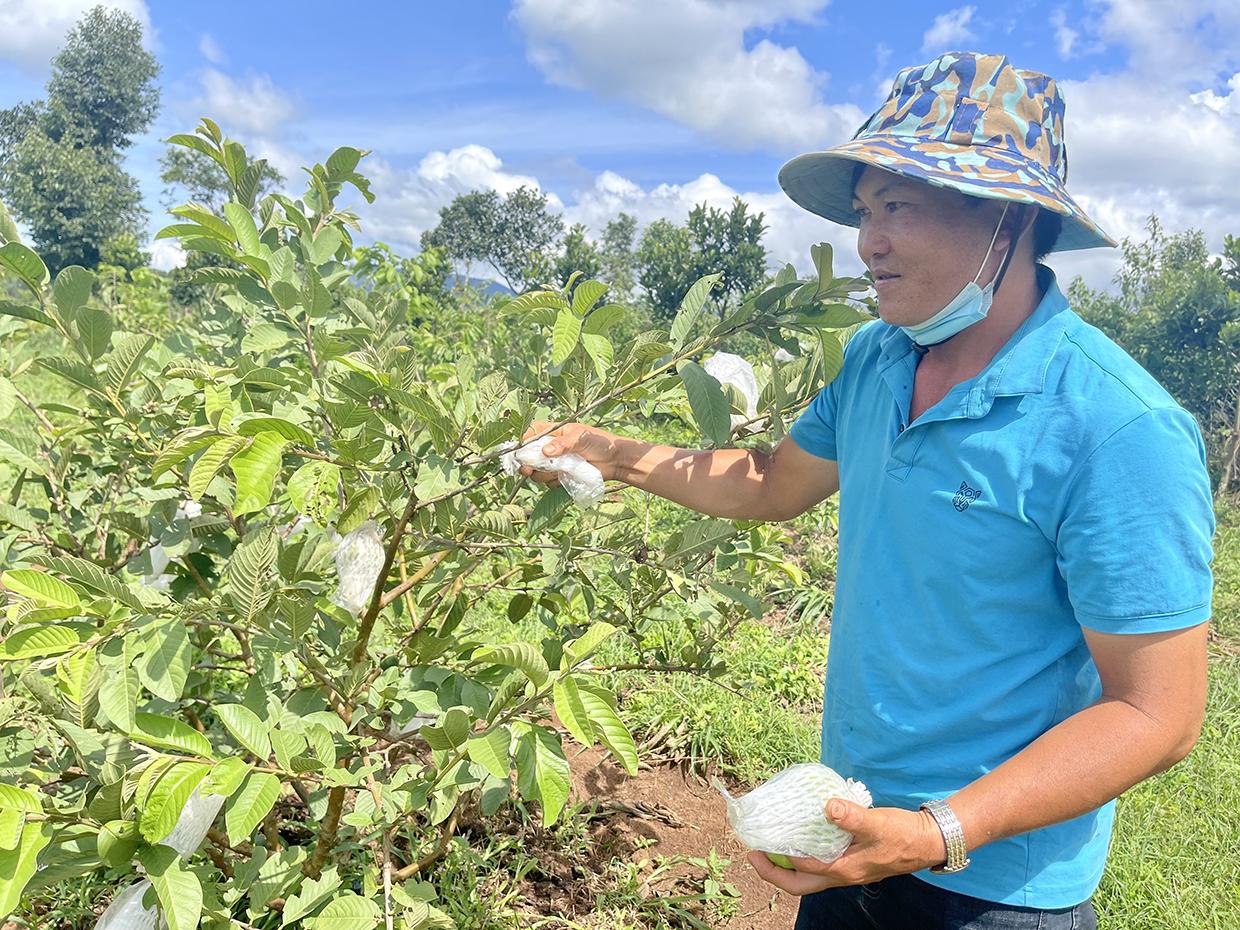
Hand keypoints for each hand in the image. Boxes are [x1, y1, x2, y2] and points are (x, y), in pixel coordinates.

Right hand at [516, 420, 625, 484]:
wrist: (615, 461)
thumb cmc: (599, 442)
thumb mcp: (581, 438)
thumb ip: (563, 444)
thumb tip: (545, 452)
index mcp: (553, 432)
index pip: (531, 434)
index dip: (523, 442)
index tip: (520, 451)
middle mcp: (551, 448)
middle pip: (529, 457)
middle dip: (528, 464)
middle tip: (528, 469)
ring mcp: (555, 463)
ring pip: (537, 472)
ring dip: (545, 474)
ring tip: (560, 471)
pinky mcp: (560, 476)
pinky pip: (549, 482)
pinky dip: (555, 482)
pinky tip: (566, 477)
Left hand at [747, 799, 947, 895]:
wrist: (928, 841)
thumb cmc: (902, 834)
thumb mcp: (876, 823)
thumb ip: (851, 816)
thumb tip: (827, 806)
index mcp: (843, 870)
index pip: (800, 871)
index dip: (775, 861)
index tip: (755, 845)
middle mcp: (842, 875)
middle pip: (799, 884)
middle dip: (773, 873)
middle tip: (754, 854)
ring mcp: (847, 870)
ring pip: (809, 877)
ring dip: (787, 865)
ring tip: (772, 845)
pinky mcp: (853, 861)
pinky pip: (820, 864)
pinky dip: (805, 856)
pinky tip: (802, 836)